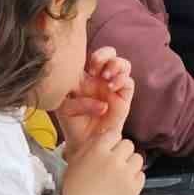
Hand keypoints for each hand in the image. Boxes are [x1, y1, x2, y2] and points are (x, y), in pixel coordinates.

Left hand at [56, 47, 133, 161]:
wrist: (84, 141)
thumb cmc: (72, 122)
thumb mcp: (64, 105)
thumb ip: (75, 97)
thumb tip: (95, 95)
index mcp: (86, 75)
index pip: (93, 55)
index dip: (92, 55)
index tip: (86, 66)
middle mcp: (101, 78)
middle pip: (111, 53)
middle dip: (106, 55)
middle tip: (96, 67)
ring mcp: (114, 87)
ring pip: (124, 65)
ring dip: (116, 66)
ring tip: (107, 77)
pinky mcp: (123, 98)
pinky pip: (128, 82)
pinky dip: (121, 80)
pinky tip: (111, 88)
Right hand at [56, 128, 143, 194]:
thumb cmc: (74, 192)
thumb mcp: (75, 162)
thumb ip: (90, 147)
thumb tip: (103, 137)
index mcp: (97, 151)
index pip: (114, 134)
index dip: (111, 142)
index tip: (109, 149)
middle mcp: (114, 159)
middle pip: (128, 144)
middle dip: (122, 152)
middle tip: (114, 163)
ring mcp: (126, 174)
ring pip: (138, 158)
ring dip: (130, 164)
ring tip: (120, 174)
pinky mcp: (135, 188)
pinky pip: (141, 175)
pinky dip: (134, 179)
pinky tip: (123, 185)